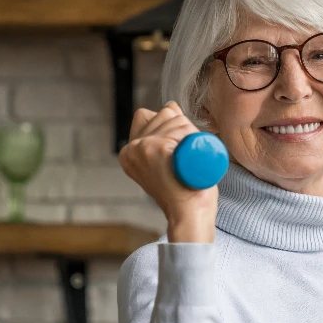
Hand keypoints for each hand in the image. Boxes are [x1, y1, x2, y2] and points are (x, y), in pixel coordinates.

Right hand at [118, 102, 218, 242]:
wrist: (189, 216)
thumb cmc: (184, 191)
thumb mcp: (169, 159)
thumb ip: (163, 134)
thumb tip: (171, 106)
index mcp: (128, 152)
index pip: (149, 115)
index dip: (169, 129)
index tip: (174, 156)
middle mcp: (131, 148)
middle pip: (165, 113)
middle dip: (182, 129)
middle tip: (184, 162)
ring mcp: (142, 147)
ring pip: (177, 120)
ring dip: (190, 136)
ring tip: (187, 165)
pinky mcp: (156, 148)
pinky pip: (185, 130)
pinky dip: (194, 142)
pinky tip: (188, 164)